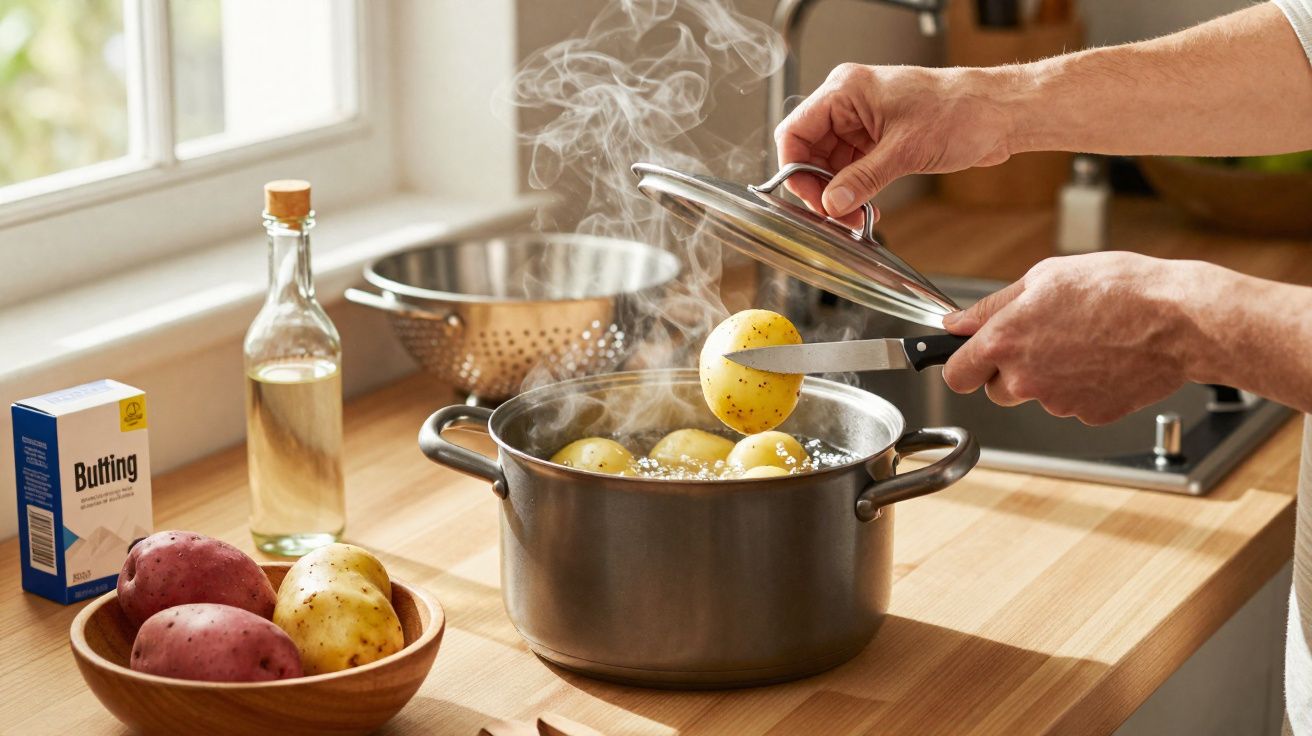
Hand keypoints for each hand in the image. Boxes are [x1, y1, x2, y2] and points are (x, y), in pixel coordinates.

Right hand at [775, 63, 1014, 220]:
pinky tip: (865, 210)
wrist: (999, 114)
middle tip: (834, 217)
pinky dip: (855, 191)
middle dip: (820, 188)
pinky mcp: (879, 139)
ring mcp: (864, 122)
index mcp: (846, 90)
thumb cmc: (960, 110)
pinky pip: (852, 169)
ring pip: (830, 165)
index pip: (796, 131)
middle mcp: (849, 104)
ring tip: (852, 218)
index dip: (796, 169)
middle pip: (810, 151)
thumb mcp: (905, 150)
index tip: (812, 200)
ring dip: (838, 195)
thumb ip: (862, 179)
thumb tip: (831, 204)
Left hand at [940, 253, 1210, 424]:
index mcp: (1004, 341)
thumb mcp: (1044, 277)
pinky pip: (1073, 404)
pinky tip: (1104, 358)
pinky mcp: (1089, 415)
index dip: (962, 365)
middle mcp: (1025, 378)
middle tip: (1043, 339)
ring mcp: (1057, 402)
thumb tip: (957, 324)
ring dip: (1048, 377)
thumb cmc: (1117, 289)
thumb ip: (992, 306)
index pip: (956, 375)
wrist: (1179, 319)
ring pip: (1036, 396)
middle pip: (995, 390)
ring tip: (1083, 342)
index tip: (971, 358)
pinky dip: (1082, 387)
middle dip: (1009, 370)